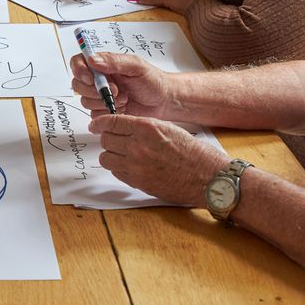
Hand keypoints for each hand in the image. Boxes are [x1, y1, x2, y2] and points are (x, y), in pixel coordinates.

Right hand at [69, 52, 169, 118]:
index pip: (79, 62)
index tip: (90, 78)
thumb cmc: (153, 81)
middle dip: (95, 90)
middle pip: (78, 84)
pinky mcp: (104, 111)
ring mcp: (100, 96)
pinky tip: (122, 108)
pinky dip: (108, 113)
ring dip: (104, 102)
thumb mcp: (136, 66)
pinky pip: (94, 114)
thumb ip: (114, 61)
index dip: (79, 70)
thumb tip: (93, 59)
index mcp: (104, 65)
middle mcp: (99, 79)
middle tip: (116, 90)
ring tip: (124, 99)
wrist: (164, 101)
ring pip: (85, 100)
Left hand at [88, 112, 230, 205]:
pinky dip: (119, 168)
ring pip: (106, 157)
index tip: (96, 125)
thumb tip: (126, 128)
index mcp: (147, 127)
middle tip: (114, 140)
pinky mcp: (137, 182)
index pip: (112, 121)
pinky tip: (130, 166)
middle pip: (106, 139)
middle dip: (108, 138)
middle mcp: (137, 145)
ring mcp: (136, 165)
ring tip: (122, 154)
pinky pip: (116, 172)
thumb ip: (145, 127)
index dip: (100, 123)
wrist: (207, 178)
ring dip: (111, 155)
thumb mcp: (169, 128)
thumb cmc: (195, 154)